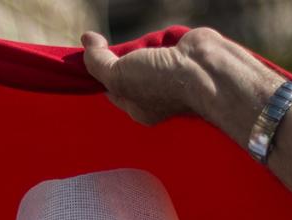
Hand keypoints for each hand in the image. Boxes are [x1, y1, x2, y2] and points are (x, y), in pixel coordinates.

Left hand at [80, 30, 195, 126]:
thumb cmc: (160, 82)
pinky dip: (157, 39)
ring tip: (148, 48)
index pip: (110, 87)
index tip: (92, 53)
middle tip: (121, 51)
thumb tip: (87, 39)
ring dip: (140, 46)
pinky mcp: (180, 57)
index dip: (99, 70)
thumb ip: (97, 61)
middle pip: (126, 70)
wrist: (204, 70)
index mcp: (137, 109)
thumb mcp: (117, 75)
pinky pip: (160, 44)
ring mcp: (168, 76)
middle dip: (121, 57)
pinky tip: (162, 43)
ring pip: (143, 54)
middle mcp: (153, 96)